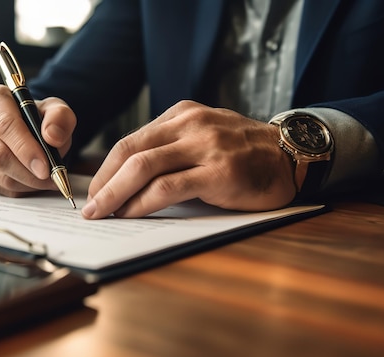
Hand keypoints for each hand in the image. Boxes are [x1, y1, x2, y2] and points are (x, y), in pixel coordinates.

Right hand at [0, 85, 75, 196]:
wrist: (28, 129)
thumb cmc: (38, 118)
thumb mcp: (56, 109)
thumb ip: (60, 117)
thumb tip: (53, 136)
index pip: (5, 126)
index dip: (26, 150)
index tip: (45, 167)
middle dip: (27, 172)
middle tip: (50, 179)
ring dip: (27, 182)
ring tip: (49, 181)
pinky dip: (20, 189)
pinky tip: (34, 183)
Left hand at [82, 101, 296, 218]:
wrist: (291, 156)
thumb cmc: (243, 154)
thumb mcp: (203, 138)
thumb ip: (171, 150)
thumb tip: (127, 181)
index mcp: (182, 114)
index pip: (132, 141)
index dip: (106, 168)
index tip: (95, 190)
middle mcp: (191, 124)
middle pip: (130, 151)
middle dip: (104, 182)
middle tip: (91, 206)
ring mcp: (206, 146)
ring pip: (143, 167)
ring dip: (115, 193)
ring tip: (103, 213)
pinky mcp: (219, 172)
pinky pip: (168, 187)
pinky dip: (142, 202)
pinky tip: (131, 214)